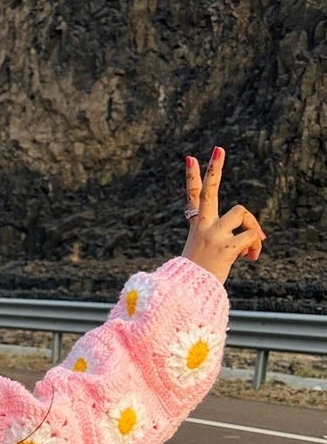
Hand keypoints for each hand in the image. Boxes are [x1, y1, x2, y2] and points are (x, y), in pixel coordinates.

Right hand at [180, 147, 265, 285]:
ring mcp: (213, 235)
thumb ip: (229, 240)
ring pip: (241, 212)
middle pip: (208, 191)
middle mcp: (203, 226)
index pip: (192, 197)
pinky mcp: (225, 246)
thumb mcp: (208, 254)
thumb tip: (256, 239)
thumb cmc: (197, 277)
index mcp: (196, 226)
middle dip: (214, 168)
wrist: (188, 295)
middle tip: (218, 148)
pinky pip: (251, 236)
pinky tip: (251, 258)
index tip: (190, 157)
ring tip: (253, 245)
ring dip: (253, 226)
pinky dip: (256, 246)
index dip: (191, 176)